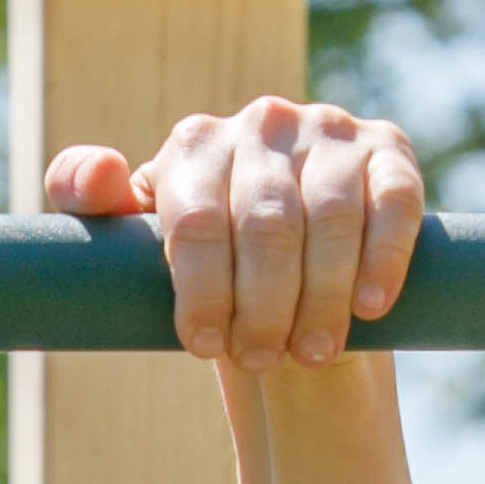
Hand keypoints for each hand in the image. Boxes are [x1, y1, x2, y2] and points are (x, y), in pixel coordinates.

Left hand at [43, 96, 427, 367]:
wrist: (291, 277)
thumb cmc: (207, 268)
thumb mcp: (141, 244)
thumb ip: (93, 207)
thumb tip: (99, 175)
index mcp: (195, 144)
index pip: (196, 222)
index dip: (201, 291)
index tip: (204, 347)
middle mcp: (262, 123)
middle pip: (265, 225)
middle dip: (262, 304)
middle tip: (259, 359)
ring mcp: (328, 130)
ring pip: (330, 219)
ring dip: (322, 296)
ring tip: (310, 352)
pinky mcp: (387, 149)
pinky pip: (391, 202)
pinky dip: (382, 257)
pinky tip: (369, 306)